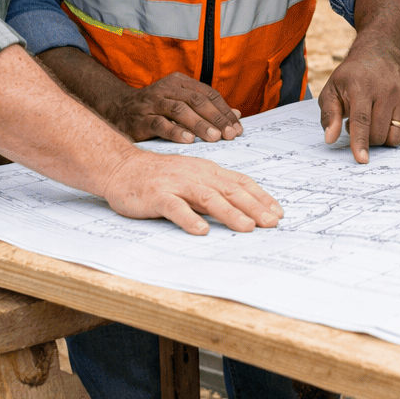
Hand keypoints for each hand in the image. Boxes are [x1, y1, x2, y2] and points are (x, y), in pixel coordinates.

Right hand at [100, 150, 281, 234]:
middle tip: (272, 223)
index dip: (261, 197)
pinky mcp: (157, 196)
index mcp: (208, 171)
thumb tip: (243, 209)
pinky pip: (175, 208)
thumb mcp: (192, 178)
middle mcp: (197, 175)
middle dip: (254, 207)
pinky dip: (189, 219)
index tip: (278, 212)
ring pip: (208, 198)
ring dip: (230, 213)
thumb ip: (214, 189)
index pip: (240, 182)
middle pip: (231, 191)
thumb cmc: (160, 177)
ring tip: (247, 227)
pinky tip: (202, 231)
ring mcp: (177, 185)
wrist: (121, 167)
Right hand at [104, 73, 242, 143]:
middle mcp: (167, 89)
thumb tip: (237, 115)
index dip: (224, 111)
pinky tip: (188, 140)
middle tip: (230, 134)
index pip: (208, 94)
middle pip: (197, 101)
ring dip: (199, 125)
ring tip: (214, 138)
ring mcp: (152, 103)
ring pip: (180, 111)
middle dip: (216, 118)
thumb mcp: (181, 101)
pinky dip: (175, 132)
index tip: (237, 128)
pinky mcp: (140, 119)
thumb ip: (207, 107)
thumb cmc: (156, 107)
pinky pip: (159, 124)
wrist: (118, 108)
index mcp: (180, 82)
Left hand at [319, 47, 399, 163]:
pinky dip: (399, 135)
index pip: (362, 120)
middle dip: (367, 139)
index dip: (360, 142)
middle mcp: (387, 89)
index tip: (362, 159)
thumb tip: (330, 138)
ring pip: (396, 137)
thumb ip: (330, 115)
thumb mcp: (332, 90)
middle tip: (361, 123)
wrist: (379, 55)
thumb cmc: (352, 78)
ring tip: (375, 121)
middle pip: (379, 133)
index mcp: (362, 86)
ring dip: (383, 138)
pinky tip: (389, 122)